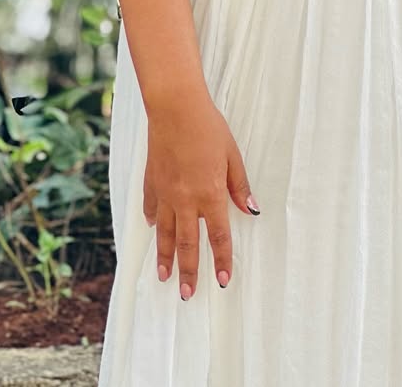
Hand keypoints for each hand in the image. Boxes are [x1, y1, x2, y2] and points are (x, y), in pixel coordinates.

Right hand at [143, 90, 258, 299]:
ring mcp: (165, 192)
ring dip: (165, 256)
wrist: (175, 107)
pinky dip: (151, 220)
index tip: (223, 281)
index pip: (219, 236)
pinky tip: (150, 228)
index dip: (222, 260)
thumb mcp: (232, 155)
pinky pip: (150, 207)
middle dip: (189, 271)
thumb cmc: (208, 127)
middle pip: (188, 243)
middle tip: (187, 294)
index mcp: (210, 194)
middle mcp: (186, 199)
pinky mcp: (151, 181)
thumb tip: (251, 210)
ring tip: (165, 276)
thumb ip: (239, 186)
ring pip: (164, 233)